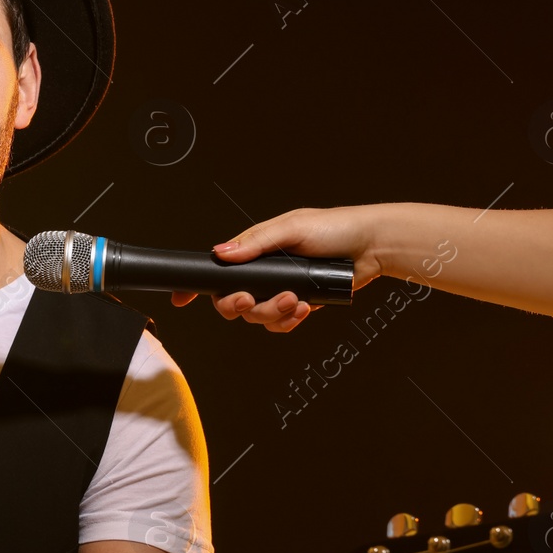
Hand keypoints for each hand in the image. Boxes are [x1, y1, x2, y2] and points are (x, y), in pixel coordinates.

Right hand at [171, 206, 384, 332]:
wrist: (372, 247)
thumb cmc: (335, 227)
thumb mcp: (291, 227)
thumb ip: (255, 242)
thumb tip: (221, 253)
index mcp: (255, 250)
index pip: (218, 269)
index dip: (197, 286)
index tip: (181, 299)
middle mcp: (263, 272)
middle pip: (232, 301)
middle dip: (240, 305)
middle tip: (252, 299)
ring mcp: (280, 290)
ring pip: (257, 317)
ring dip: (272, 312)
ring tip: (294, 299)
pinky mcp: (299, 305)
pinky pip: (281, 324)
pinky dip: (289, 321)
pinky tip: (304, 308)